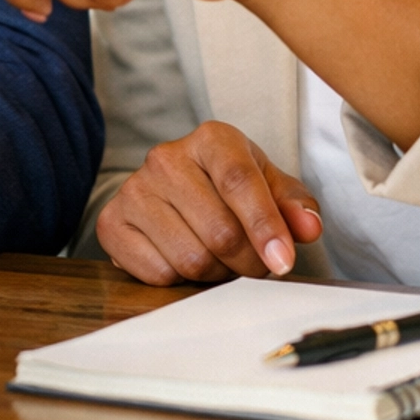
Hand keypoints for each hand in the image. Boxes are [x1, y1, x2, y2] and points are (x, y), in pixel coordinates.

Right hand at [98, 122, 322, 285]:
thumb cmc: (228, 189)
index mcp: (212, 140)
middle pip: (220, 232)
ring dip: (216, 273)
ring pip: (191, 258)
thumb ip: (294, 205)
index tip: (283, 261)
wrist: (173, 192)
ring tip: (218, 256)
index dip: (265, 226)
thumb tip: (308, 227)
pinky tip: (183, 257)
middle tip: (252, 262)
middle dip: (247, 261)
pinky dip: (179, 279)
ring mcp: (134, 190)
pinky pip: (158, 273)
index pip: (239, 182)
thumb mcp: (268, 186)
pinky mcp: (111, 223)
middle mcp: (166, 158)